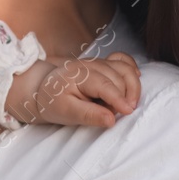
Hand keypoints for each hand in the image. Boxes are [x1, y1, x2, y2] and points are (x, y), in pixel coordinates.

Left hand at [6, 52, 140, 127]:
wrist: (43, 91)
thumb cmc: (54, 103)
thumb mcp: (67, 113)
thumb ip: (89, 115)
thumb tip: (112, 119)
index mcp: (79, 74)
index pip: (105, 85)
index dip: (119, 98)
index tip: (128, 112)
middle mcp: (91, 64)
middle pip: (119, 77)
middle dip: (123, 97)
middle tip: (114, 113)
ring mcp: (99, 61)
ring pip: (125, 68)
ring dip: (132, 87)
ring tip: (127, 104)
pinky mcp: (104, 63)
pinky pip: (123, 60)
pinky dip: (132, 70)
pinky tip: (135, 81)